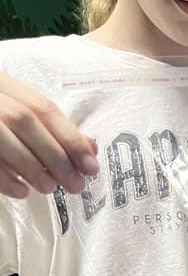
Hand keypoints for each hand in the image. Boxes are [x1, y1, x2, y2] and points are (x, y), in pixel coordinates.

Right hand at [0, 71, 98, 197]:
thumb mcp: (19, 113)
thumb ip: (52, 130)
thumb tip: (91, 149)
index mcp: (4, 83)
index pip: (44, 108)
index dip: (71, 138)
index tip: (92, 168)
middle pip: (25, 121)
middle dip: (56, 156)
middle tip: (75, 186)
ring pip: (3, 136)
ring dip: (32, 167)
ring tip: (50, 189)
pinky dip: (4, 178)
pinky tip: (21, 192)